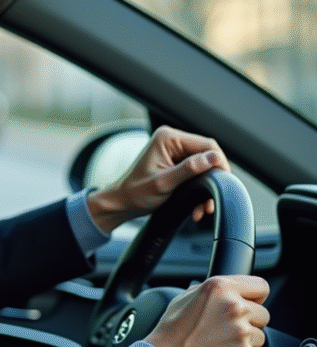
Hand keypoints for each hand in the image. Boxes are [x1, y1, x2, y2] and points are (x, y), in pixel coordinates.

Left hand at [86, 126, 229, 233]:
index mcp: (168, 138)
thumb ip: (190, 169)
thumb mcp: (164, 183)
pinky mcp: (175, 163)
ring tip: (203, 208)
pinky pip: (196, 172)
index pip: (206, 145)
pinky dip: (198, 189)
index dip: (219, 163)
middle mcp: (172, 140)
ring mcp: (174, 151)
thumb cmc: (136, 193)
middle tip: (211, 201)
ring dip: (206, 188)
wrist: (122, 203)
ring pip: (204, 167)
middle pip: (207, 156)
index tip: (224, 182)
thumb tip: (214, 158)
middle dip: (212, 180)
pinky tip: (196, 206)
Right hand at [145, 275, 269, 346]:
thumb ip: (209, 293)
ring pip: (260, 337)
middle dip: (248, 322)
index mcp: (220, 288)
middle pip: (263, 314)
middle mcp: (234, 307)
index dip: (253, 297)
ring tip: (219, 346)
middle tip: (224, 331)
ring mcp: (242, 333)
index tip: (247, 305)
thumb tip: (224, 293)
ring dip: (245, 342)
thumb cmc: (170, 334)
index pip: (260, 286)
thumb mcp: (183, 299)